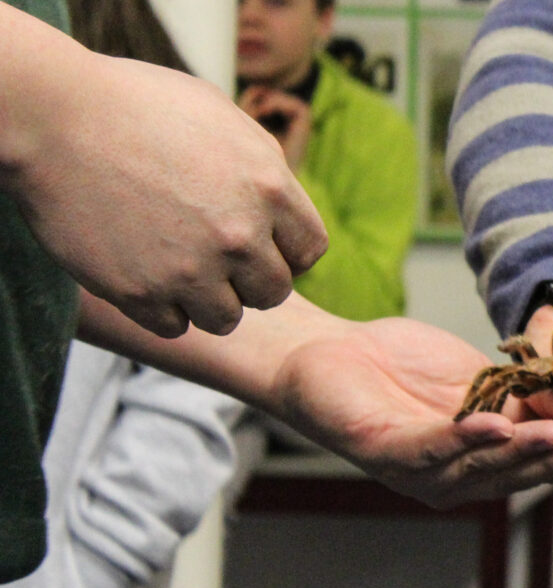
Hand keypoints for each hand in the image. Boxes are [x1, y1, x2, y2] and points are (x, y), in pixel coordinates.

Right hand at [4, 54, 326, 337]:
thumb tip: (284, 203)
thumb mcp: (223, 118)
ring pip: (226, 318)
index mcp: (269, 187)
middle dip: (249, 279)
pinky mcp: (140, 293)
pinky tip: (145, 277)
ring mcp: (190, 268)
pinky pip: (174, 327)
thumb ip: (264, 167)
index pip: (310, 251)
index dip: (286, 250)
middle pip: (273, 292)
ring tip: (180, 269)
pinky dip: (161, 309)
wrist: (53, 116)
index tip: (259, 242)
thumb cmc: (138, 106)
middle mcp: (239, 234)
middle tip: (215, 258)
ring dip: (207, 301)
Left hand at [272, 317, 552, 508]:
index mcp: (482, 460)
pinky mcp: (386, 452)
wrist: (331, 354)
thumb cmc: (404, 367)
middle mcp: (455, 477)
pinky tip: (495, 423)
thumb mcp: (480, 381)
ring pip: (480, 466)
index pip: (538, 462)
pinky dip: (465, 437)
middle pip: (516, 473)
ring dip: (521, 451)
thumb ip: (523, 397)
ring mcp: (420, 471)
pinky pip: (431, 449)